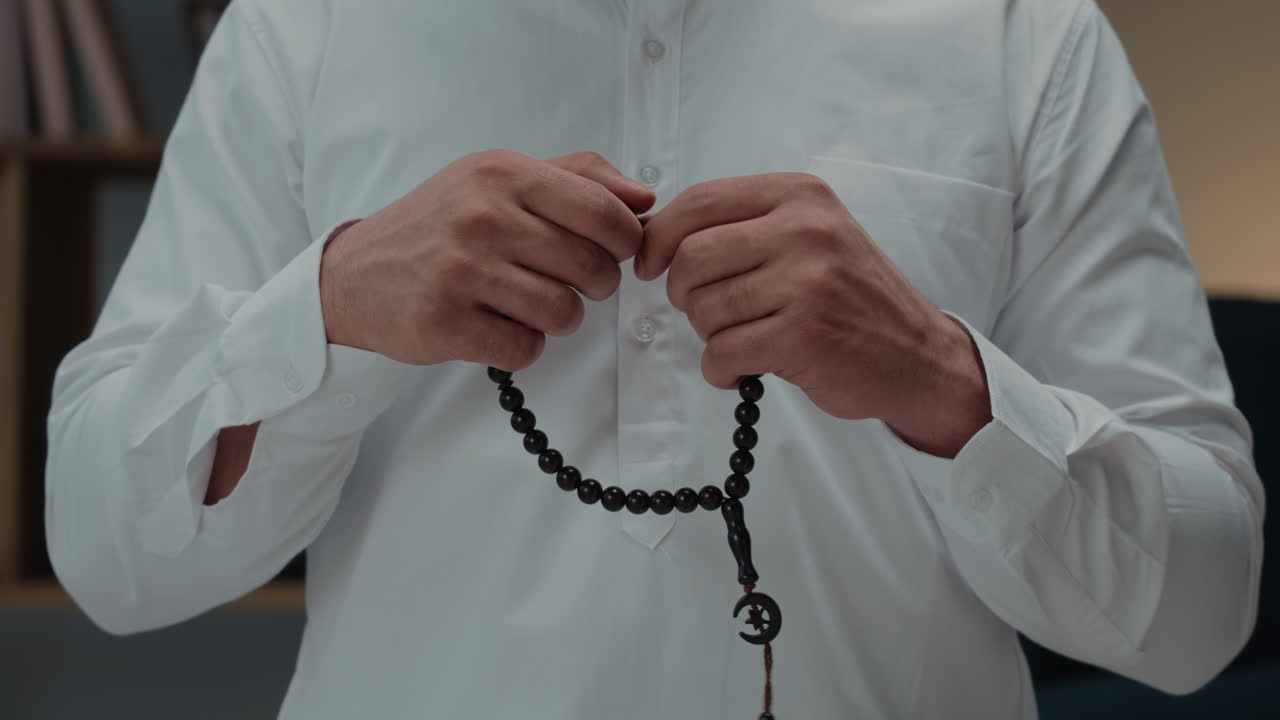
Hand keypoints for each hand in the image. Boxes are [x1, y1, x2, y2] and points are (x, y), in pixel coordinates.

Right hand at [320, 150, 654, 368]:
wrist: (355, 275)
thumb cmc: (440, 225)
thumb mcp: (498, 179)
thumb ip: (576, 178)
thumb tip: (643, 199)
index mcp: (501, 173)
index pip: (604, 212)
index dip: (625, 242)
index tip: (614, 252)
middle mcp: (481, 217)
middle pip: (592, 268)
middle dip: (592, 284)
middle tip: (564, 280)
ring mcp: (460, 271)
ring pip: (563, 313)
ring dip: (558, 319)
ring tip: (530, 305)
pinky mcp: (445, 323)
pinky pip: (525, 349)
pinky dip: (522, 346)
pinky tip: (497, 327)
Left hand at [635, 172, 990, 456]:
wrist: (916, 355)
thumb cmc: (850, 298)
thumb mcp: (808, 236)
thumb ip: (741, 227)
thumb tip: (650, 235)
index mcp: (799, 195)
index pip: (697, 202)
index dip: (659, 238)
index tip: (650, 266)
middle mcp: (804, 229)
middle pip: (690, 258)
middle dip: (684, 295)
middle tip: (712, 313)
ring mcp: (806, 282)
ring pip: (702, 308)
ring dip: (709, 336)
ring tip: (746, 339)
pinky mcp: (802, 336)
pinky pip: (721, 352)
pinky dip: (721, 369)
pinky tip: (746, 368)